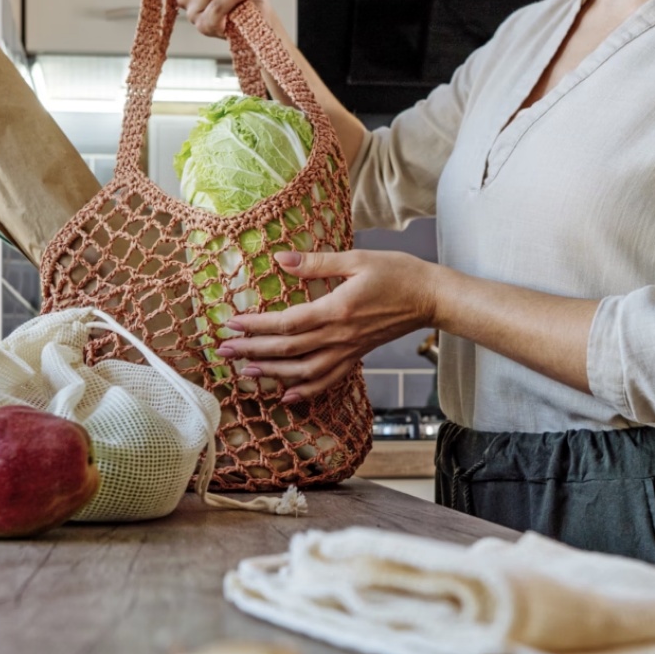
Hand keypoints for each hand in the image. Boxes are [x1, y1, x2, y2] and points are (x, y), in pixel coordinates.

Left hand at [215, 250, 439, 402]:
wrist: (430, 297)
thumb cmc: (396, 273)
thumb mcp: (357, 258)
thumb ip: (317, 262)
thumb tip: (281, 259)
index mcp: (336, 310)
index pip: (287, 322)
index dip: (257, 326)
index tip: (233, 325)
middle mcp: (340, 336)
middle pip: (288, 350)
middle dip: (253, 352)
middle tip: (224, 352)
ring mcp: (349, 350)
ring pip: (304, 372)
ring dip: (272, 374)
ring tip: (247, 372)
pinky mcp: (357, 356)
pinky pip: (328, 380)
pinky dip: (306, 391)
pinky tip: (287, 395)